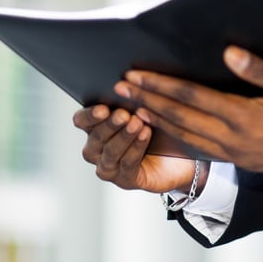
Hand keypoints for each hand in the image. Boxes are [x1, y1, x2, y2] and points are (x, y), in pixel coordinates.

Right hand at [72, 104, 199, 193]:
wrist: (180, 156)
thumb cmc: (158, 127)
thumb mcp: (145, 109)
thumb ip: (132, 99)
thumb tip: (130, 81)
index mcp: (95, 126)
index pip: (81, 120)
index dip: (89, 115)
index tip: (103, 109)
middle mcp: (96, 148)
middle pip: (95, 137)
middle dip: (110, 124)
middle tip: (123, 114)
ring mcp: (109, 166)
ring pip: (109, 152)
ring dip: (123, 137)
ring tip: (138, 123)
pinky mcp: (125, 180)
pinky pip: (126, 164)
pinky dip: (136, 148)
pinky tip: (145, 135)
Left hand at [114, 46, 262, 178]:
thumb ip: (260, 70)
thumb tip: (229, 53)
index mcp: (243, 118)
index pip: (191, 98)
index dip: (161, 85)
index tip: (135, 75)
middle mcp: (232, 138)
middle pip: (180, 117)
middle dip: (147, 100)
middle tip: (119, 88)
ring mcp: (233, 153)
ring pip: (184, 135)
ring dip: (156, 119)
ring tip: (131, 107)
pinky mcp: (238, 160)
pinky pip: (198, 148)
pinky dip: (176, 136)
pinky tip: (165, 129)